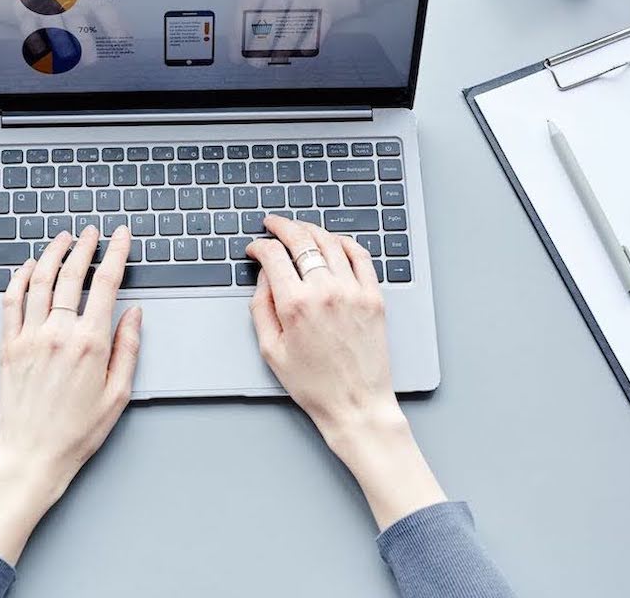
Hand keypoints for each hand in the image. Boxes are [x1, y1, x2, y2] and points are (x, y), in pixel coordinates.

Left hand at [0, 226, 140, 562]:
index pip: (106, 284)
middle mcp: (57, 333)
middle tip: (92, 232)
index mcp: (90, 343)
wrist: (32, 455)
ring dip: (52, 253)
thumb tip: (133, 314)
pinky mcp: (8, 347)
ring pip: (39, 280)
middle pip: (71, 275)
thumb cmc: (77, 431)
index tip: (122, 237)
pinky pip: (10, 302)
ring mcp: (29, 337)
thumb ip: (128, 348)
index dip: (116, 254)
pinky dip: (18, 278)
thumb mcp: (118, 394)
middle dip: (85, 246)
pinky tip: (27, 268)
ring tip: (63, 239)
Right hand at [247, 216, 444, 528]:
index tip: (255, 248)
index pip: (273, 256)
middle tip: (273, 224)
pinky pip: (360, 256)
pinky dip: (344, 242)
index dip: (259, 246)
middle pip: (301, 240)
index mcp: (295, 305)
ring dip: (311, 230)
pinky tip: (333, 241)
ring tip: (300, 230)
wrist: (356, 405)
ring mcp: (354, 291)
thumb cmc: (313, 385)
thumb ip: (261, 308)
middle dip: (282, 227)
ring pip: (330, 242)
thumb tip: (263, 277)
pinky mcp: (374, 297)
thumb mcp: (271, 350)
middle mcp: (326, 291)